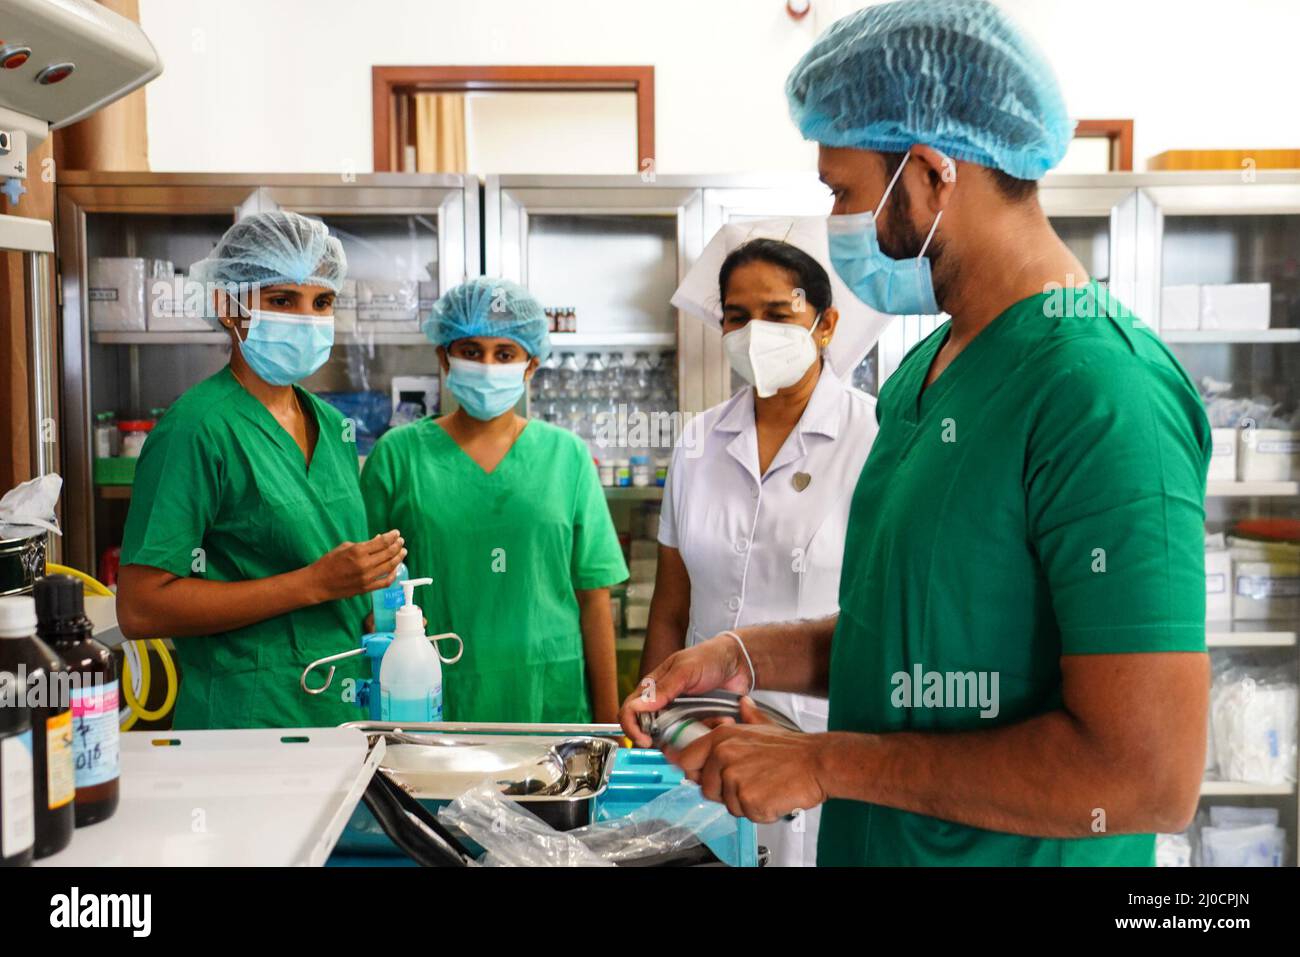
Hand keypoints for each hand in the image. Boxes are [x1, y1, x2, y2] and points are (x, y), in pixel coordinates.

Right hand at [307, 530, 405, 602]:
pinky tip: (395, 568)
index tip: (396, 533)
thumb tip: (379, 539)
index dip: (392, 536)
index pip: (382, 542)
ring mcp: (366, 578)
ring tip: (402, 552)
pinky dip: (393, 575)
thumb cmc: (329, 562)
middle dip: (397, 546)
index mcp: (358, 551)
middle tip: (401, 541)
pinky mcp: (366, 588)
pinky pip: (385, 582)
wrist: (318, 583)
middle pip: (388, 553)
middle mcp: (364, 564)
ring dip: (398, 558)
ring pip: (390, 567)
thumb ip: (364, 544)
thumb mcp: (344, 547)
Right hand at [619, 632, 753, 745]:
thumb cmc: (709, 658)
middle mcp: (663, 704)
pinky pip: (693, 738)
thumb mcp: (685, 670)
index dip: (632, 727)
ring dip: (690, 736)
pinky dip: (706, 733)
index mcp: (653, 688)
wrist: (739, 663)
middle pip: (649, 730)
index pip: (630, 711)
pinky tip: (720, 721)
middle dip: (663, 738)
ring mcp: (680, 715)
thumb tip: (636, 707)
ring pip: (673, 738)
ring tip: (712, 722)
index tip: (644, 739)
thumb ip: (662, 689)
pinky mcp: (696, 723)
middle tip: (679, 740)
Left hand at [672, 697, 830, 823]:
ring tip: (765, 787)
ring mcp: (734, 779)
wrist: (817, 763)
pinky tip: (773, 797)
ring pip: (727, 804)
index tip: (696, 775)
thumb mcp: (765, 725)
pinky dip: (760, 811)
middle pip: (706, 788)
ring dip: (745, 803)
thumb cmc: (793, 749)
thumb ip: (748, 716)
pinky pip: (746, 815)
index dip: (692, 771)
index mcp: (721, 738)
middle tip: (750, 782)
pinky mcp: (748, 800)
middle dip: (725, 792)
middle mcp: (723, 756)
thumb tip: (743, 703)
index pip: (686, 760)